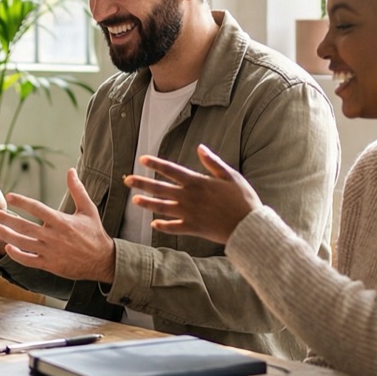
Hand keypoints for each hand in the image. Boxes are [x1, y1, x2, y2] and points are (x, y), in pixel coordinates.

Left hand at [0, 168, 115, 282]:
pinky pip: (29, 260)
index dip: (21, 201)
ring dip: (7, 235)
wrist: (102, 260)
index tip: (9, 196)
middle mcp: (53, 236)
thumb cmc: (95, 233)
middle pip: (24, 226)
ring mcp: (50, 251)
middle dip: (6, 218)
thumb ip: (77, 190)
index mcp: (61, 221)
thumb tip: (71, 170)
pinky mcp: (49, 264)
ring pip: (23, 243)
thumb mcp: (88, 209)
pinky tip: (8, 247)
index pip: (37, 208)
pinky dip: (17, 254)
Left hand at [123, 144, 261, 244]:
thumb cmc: (243, 199)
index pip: (171, 170)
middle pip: (161, 188)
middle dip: (142, 183)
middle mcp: (189, 197)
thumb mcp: (231, 176)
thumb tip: (200, 147)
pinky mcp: (193, 228)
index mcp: (198, 182)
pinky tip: (153, 224)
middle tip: (127, 180)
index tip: (142, 159)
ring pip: (163, 208)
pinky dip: (163, 226)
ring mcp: (189, 213)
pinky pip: (174, 227)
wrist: (249, 226)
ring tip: (134, 200)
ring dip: (147, 204)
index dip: (156, 164)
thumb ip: (213, 162)